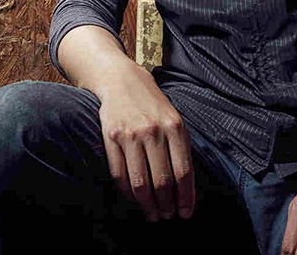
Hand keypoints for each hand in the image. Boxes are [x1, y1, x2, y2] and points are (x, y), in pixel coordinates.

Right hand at [98, 62, 195, 221]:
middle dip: (167, 205)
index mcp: (174, 126)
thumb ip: (180, 148)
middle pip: (162, 181)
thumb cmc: (152, 104)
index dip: (185, 197)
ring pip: (140, 183)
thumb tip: (185, 188)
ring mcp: (131, 134)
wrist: (122, 80)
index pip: (183, 171)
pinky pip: (119, 174)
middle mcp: (153, 131)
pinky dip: (127, 193)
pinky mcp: (111, 137)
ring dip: (148, 205)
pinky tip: (134, 199)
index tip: (185, 213)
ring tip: (152, 214)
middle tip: (167, 217)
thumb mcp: (173, 119)